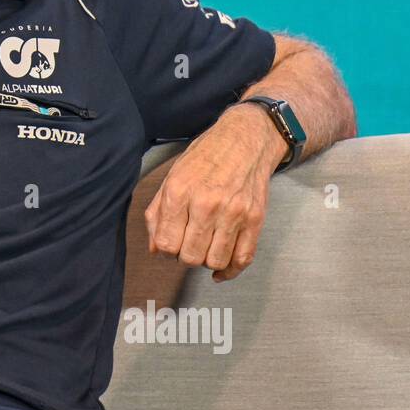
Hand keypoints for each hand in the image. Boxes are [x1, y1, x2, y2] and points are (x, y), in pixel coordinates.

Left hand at [143, 102, 287, 281]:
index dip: (166, 249)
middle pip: (190, 257)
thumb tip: (154, 249)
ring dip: (207, 260)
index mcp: (180, 192)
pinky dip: (231, 270)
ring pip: (215, 261)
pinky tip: (221, 268)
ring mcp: (234, 213)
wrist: (245, 139)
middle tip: (189, 243)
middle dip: (185, 256)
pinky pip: (243, 259)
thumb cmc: (204, 157)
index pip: (167, 244)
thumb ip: (157, 214)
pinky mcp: (255, 219)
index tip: (171, 242)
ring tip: (205, 246)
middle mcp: (207, 204)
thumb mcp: (172, 177)